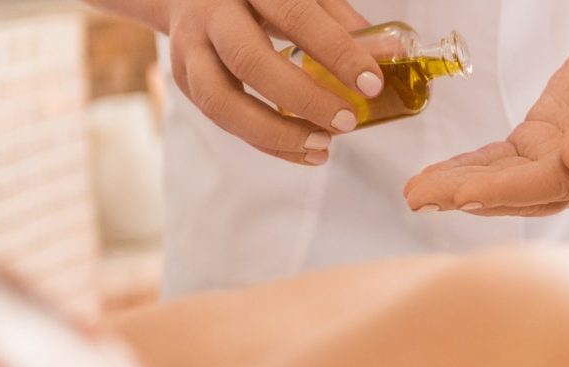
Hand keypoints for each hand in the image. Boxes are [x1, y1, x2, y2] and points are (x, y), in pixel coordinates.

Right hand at [163, 0, 382, 164]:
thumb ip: (339, 22)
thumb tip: (385, 57)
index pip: (295, 16)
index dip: (336, 52)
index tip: (371, 83)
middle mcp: (212, 14)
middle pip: (250, 61)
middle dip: (303, 99)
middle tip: (346, 122)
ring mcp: (190, 48)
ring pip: (222, 100)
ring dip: (276, 133)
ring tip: (323, 147)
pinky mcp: (183, 79)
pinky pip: (222, 119)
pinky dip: (265, 142)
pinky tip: (302, 150)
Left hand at [404, 20, 568, 215]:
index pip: (550, 186)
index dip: (505, 192)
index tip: (462, 196)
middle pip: (517, 194)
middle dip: (465, 196)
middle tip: (417, 198)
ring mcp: (558, 163)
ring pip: (502, 181)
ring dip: (457, 187)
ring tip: (413, 192)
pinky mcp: (540, 144)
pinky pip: (499, 161)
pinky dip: (467, 167)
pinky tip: (435, 174)